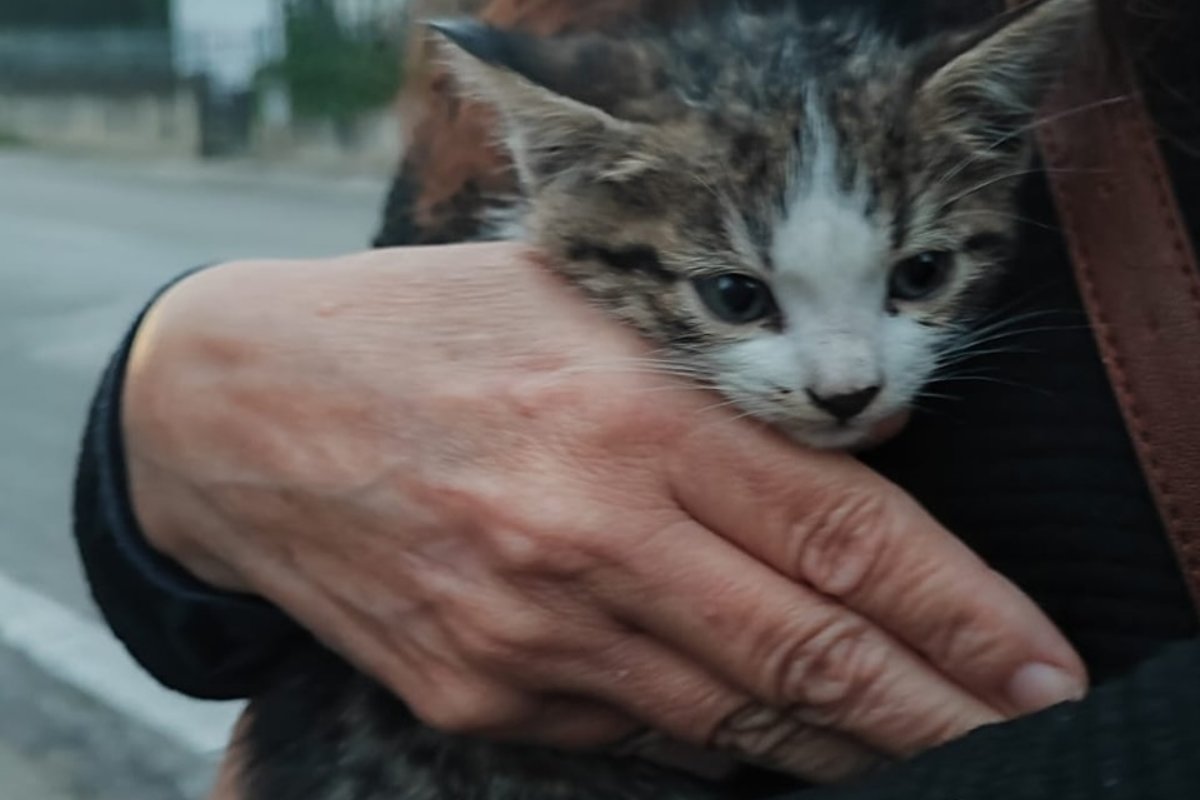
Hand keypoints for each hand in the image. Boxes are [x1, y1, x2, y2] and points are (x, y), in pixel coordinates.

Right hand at [123, 243, 1085, 781]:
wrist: (236, 411)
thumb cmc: (419, 333)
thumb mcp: (574, 308)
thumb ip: (707, 393)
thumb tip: (845, 472)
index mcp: (624, 418)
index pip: (843, 538)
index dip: (961, 614)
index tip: (1039, 665)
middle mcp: (582, 537)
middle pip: (806, 656)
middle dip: (936, 711)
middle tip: (1023, 737)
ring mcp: (522, 633)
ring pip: (730, 720)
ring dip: (838, 742)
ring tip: (916, 746)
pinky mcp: (471, 692)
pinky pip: (631, 732)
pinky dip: (713, 734)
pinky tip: (757, 728)